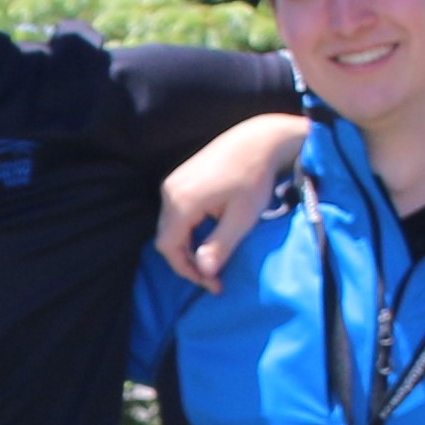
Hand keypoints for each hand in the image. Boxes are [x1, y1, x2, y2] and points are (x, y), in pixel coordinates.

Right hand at [151, 114, 307, 288]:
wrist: (258, 140)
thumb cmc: (254, 178)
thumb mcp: (242, 218)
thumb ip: (220, 246)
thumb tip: (203, 272)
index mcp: (181, 201)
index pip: (169, 247)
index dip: (187, 271)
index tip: (212, 284)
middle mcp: (169, 192)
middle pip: (166, 238)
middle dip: (188, 262)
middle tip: (214, 277)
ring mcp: (173, 183)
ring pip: (171, 227)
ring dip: (188, 247)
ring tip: (213, 260)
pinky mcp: (181, 179)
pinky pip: (176, 213)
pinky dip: (189, 231)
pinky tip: (209, 236)